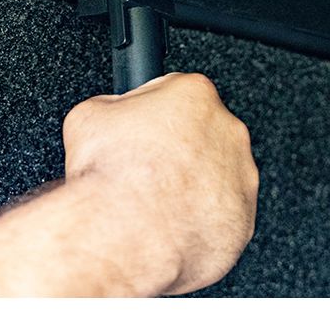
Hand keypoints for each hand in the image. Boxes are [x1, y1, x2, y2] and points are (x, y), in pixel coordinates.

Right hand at [62, 72, 258, 294]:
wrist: (122, 236)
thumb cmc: (109, 177)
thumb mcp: (87, 117)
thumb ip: (112, 107)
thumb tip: (111, 113)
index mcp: (194, 95)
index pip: (178, 93)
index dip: (152, 115)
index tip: (140, 132)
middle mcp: (228, 131)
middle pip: (202, 135)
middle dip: (177, 151)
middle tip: (144, 171)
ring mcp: (240, 178)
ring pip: (216, 178)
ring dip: (192, 187)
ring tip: (155, 204)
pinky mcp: (242, 220)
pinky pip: (221, 218)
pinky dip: (199, 223)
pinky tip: (170, 228)